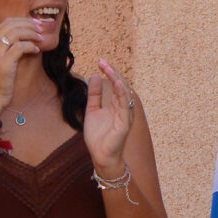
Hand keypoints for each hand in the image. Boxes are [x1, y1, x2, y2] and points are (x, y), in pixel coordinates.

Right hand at [0, 15, 54, 112]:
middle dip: (30, 25)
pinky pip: (20, 47)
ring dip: (32, 34)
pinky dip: (31, 46)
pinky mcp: (3, 63)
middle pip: (12, 25)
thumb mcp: (0, 59)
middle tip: (42, 29)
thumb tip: (28, 35)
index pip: (7, 22)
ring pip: (16, 33)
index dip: (24, 20)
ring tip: (41, 39)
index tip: (37, 24)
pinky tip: (36, 51)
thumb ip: (9, 46)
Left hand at [84, 57, 136, 177]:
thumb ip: (94, 94)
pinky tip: (118, 84)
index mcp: (116, 105)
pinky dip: (122, 94)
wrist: (100, 156)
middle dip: (112, 72)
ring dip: (117, 79)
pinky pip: (125, 106)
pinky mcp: (125, 123)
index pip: (115, 84)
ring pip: (124, 93)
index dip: (109, 72)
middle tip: (102, 61)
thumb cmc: (98, 136)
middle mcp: (123, 108)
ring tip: (109, 68)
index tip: (100, 61)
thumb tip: (95, 75)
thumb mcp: (92, 110)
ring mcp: (125, 115)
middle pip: (121, 86)